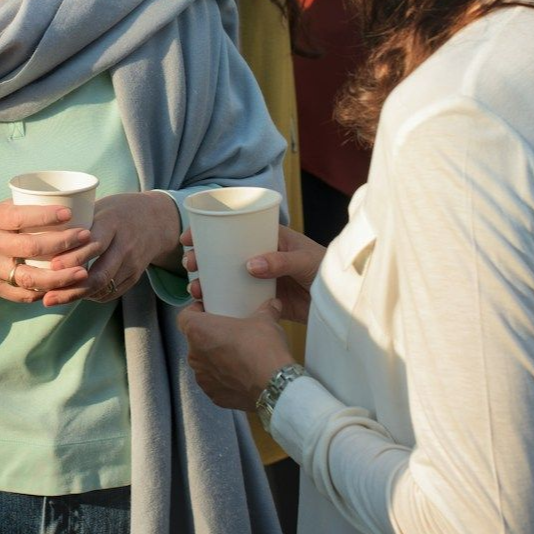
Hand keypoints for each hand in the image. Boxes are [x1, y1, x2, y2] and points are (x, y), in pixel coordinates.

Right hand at [0, 201, 93, 311]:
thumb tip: (58, 199)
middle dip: (62, 243)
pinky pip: (22, 294)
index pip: (20, 217)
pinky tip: (63, 288)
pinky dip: (44, 293)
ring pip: (30, 277)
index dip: (45, 216)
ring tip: (83, 271)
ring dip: (59, 276)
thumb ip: (19, 209)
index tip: (69, 212)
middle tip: (86, 237)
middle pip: (30, 247)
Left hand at [42, 192, 179, 308]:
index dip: (73, 257)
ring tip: (54, 298)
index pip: (94, 244)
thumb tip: (39, 235)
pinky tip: (74, 295)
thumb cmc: (117, 211)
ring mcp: (132, 263)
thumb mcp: (99, 207)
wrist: (156, 220)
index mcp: (113, 223)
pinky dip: (91, 296)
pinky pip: (111, 292)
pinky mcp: (135, 276)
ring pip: (104, 287)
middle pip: (99, 274)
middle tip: (48, 296)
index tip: (51, 266)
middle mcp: (125, 245)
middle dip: (72, 288)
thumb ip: (75, 222)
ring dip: (78, 295)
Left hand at [177, 299, 293, 410]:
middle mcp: (194, 356)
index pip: (184, 317)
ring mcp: (203, 378)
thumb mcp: (265, 321)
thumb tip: (273, 303)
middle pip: (195, 341)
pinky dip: (224, 379)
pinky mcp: (214, 396)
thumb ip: (266, 309)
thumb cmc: (263, 348)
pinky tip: (241, 375)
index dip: (195, 312)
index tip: (210, 311)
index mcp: (198, 331)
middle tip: (229, 333)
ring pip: (205, 363)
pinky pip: (215, 383)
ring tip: (236, 356)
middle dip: (209, 337)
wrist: (275, 385)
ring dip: (216, 359)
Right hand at [182, 224, 323, 323]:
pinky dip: (222, 302)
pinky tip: (208, 306)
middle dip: (203, 257)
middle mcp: (261, 256)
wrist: (344, 304)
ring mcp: (261, 279)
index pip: (234, 228)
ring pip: (227, 277)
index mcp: (270, 238)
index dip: (209, 230)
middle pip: (224, 253)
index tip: (189, 236)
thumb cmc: (328, 271)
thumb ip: (280, 261)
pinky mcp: (264, 301)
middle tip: (190, 263)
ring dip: (208, 281)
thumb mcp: (306, 260)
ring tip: (195, 288)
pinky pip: (238, 299)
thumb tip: (249, 266)